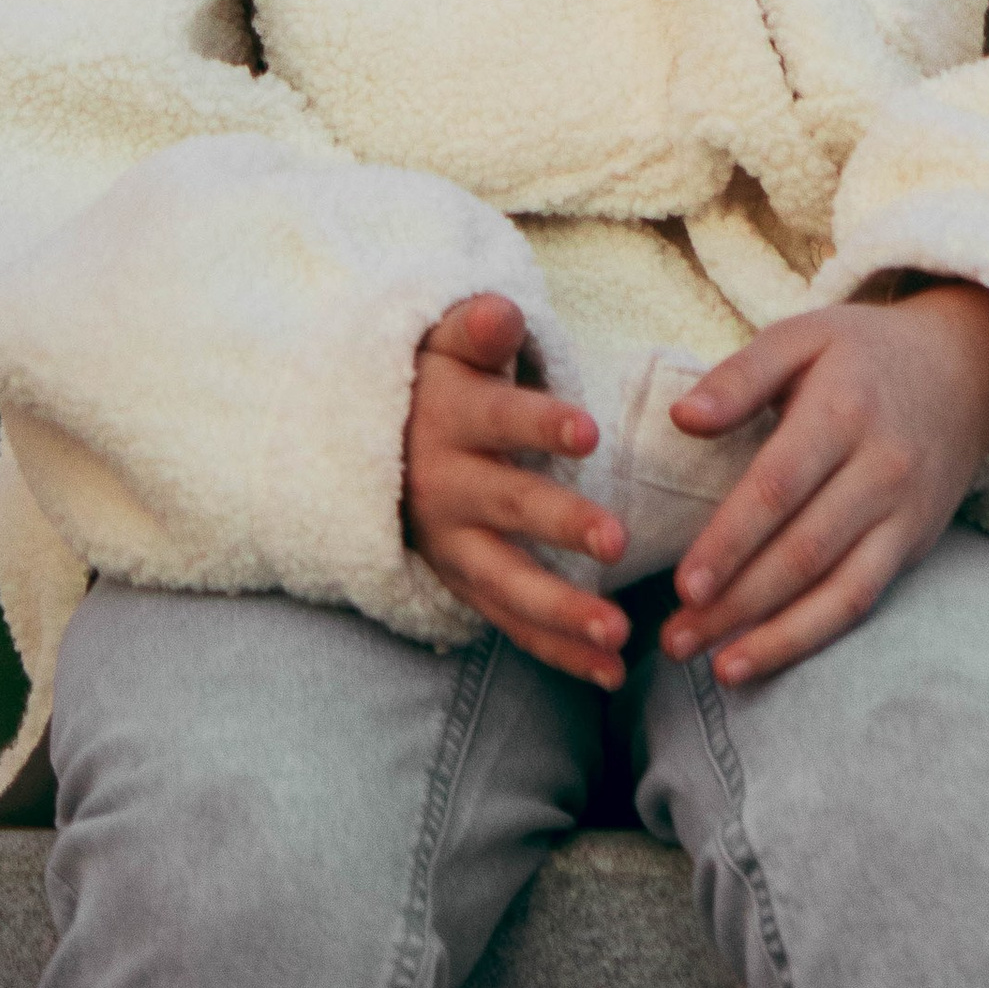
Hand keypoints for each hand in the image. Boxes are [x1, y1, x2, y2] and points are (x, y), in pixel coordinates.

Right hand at [402, 292, 631, 689]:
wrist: (370, 445)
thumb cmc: (436, 383)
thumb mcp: (446, 344)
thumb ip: (479, 328)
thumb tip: (502, 314)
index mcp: (452, 420)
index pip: (500, 419)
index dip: (542, 424)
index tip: (589, 430)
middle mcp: (448, 487)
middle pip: (508, 506)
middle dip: (562, 524)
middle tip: (618, 541)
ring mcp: (453, 545)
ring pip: (507, 583)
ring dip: (562, 612)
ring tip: (618, 633)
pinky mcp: (463, 585)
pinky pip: (511, 624)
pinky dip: (557, 652)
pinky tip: (609, 673)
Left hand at [657, 281, 988, 689]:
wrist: (964, 370)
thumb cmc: (864, 354)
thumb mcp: (803, 336)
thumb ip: (741, 375)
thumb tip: (683, 417)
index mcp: (842, 408)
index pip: (779, 486)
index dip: (732, 541)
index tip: (683, 585)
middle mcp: (880, 467)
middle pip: (803, 550)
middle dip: (737, 603)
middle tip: (675, 639)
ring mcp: (902, 512)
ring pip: (836, 589)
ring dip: (772, 636)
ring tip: (714, 665)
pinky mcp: (914, 544)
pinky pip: (862, 600)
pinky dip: (812, 635)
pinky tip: (761, 656)